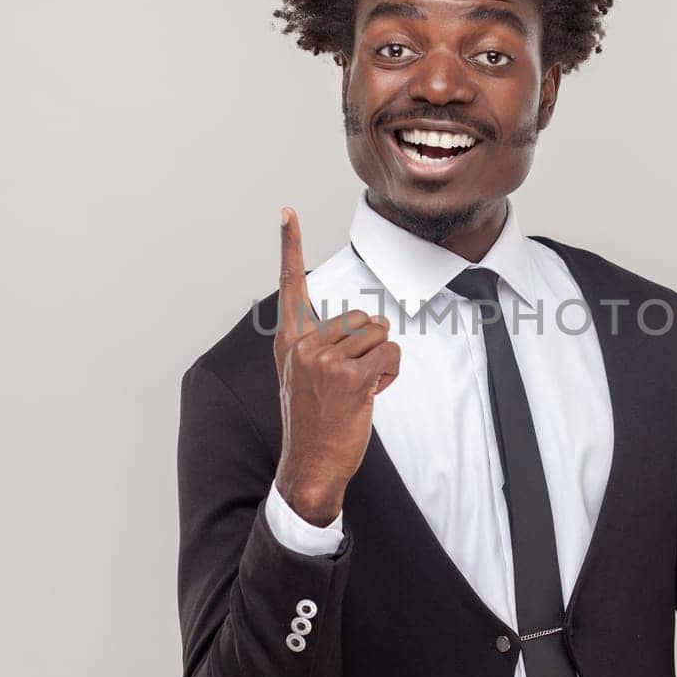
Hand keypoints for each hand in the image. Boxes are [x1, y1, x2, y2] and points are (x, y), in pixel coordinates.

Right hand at [272, 206, 400, 525]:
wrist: (310, 464)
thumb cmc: (314, 422)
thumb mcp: (303, 377)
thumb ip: (320, 346)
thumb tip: (363, 326)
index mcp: (289, 342)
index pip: (290, 285)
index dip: (290, 246)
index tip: (286, 212)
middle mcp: (303, 345)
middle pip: (361, 317)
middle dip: (369, 346)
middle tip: (351, 381)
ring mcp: (325, 360)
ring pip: (379, 334)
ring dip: (381, 361)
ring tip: (360, 389)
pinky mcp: (351, 376)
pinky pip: (390, 354)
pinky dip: (390, 373)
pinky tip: (372, 394)